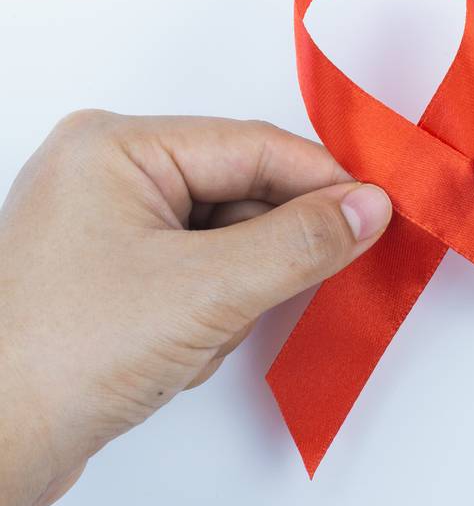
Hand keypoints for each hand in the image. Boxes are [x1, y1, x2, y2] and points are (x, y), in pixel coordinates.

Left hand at [0, 112, 391, 505]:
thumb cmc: (62, 359)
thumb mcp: (208, 292)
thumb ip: (302, 242)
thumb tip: (369, 207)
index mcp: (115, 146)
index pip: (254, 146)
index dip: (323, 183)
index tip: (379, 216)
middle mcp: (105, 172)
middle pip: (242, 191)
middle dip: (264, 254)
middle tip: (287, 290)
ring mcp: (102, 224)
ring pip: (226, 238)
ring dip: (234, 293)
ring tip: (195, 338)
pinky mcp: (106, 275)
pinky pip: (196, 271)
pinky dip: (208, 313)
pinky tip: (177, 351)